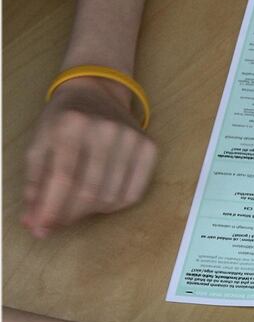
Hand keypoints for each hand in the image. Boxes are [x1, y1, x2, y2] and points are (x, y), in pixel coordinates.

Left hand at [21, 77, 156, 237]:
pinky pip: (134, 194)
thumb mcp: (39, 144)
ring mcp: (132, 138)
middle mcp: (106, 129)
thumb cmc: (63, 120)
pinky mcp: (150, 147)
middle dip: (70, 214)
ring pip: (112, 197)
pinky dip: (114, 206)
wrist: (98, 92)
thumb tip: (35, 223)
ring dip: (91, 211)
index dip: (52, 208)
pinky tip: (101, 199)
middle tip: (57, 223)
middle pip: (89, 191)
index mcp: (72, 124)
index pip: (63, 177)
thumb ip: (35, 184)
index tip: (42, 229)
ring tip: (77, 206)